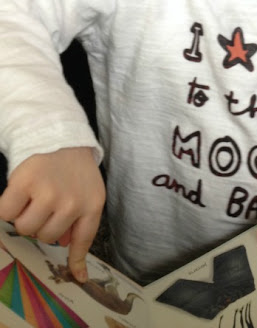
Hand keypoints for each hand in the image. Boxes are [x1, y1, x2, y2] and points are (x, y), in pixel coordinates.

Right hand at [0, 147, 104, 281]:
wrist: (60, 133)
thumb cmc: (73, 167)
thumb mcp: (88, 190)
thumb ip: (81, 218)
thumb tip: (65, 245)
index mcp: (92, 204)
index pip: (84, 240)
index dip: (77, 261)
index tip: (79, 279)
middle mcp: (73, 202)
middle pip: (45, 236)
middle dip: (41, 223)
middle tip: (44, 202)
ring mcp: (49, 193)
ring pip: (26, 227)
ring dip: (23, 215)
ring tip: (33, 195)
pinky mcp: (25, 183)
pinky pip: (6, 212)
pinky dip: (7, 206)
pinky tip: (18, 192)